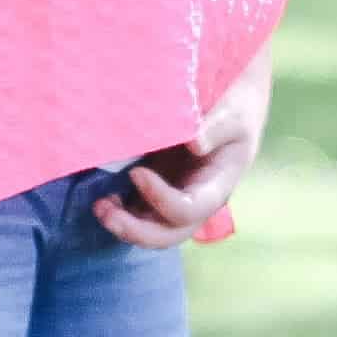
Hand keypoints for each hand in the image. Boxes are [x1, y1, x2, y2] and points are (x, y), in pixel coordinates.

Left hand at [93, 54, 272, 249]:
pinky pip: (141, 213)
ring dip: (124, 225)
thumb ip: (216, 127)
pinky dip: (121, 212)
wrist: (233, 102)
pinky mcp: (160, 190)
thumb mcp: (235, 112)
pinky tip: (105, 197)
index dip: (161, 199)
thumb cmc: (236, 107)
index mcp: (218, 185)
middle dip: (136, 230)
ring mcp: (178, 198)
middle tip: (104, 208)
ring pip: (152, 230)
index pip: (190, 209)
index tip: (136, 173)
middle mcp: (198, 200)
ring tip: (100, 205)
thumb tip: (194, 143)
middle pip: (170, 234)